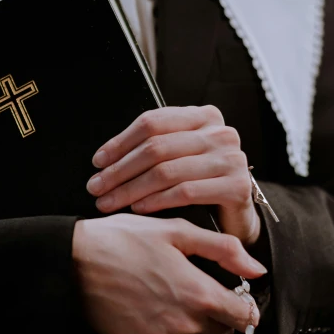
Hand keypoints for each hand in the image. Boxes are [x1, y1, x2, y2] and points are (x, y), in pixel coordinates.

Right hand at [72, 214, 265, 333]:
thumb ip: (224, 250)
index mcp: (201, 295)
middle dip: (218, 315)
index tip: (232, 294)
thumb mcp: (177, 232)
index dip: (244, 305)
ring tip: (169, 296)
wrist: (74, 264)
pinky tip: (151, 308)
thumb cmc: (125, 240)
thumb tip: (257, 270)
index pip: (246, 318)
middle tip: (196, 289)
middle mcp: (186, 327)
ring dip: (194, 325)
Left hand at [86, 106, 259, 245]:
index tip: (97, 162)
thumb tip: (104, 160)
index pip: (152, 123)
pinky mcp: (237, 186)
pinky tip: (138, 208)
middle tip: (96, 188)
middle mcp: (221, 133)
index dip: (120, 142)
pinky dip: (157, 201)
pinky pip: (186, 192)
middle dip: (120, 170)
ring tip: (109, 202)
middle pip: (157, 148)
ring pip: (167, 172)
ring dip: (131, 189)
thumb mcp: (177, 157)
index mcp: (203, 116)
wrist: (235, 216)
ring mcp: (232, 159)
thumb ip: (153, 148)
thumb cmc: (199, 184)